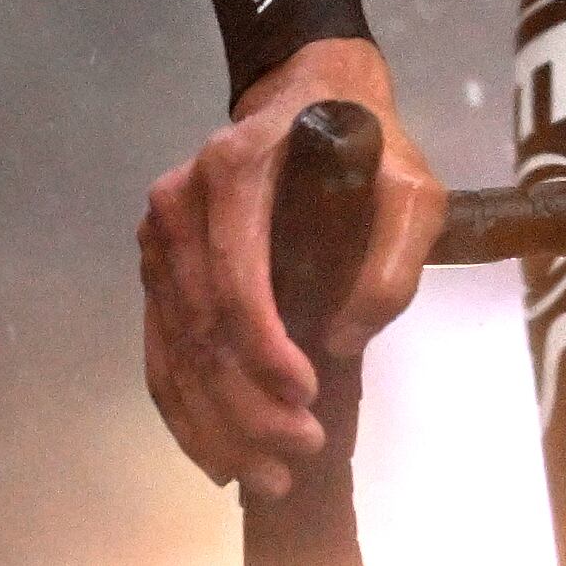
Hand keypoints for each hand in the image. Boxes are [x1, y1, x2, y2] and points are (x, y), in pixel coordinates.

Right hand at [137, 37, 445, 496]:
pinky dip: (186, 411)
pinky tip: (219, 453)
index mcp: (233, 169)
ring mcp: (158, 238)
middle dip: (246, 404)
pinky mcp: (155, 270)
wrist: (311, 94)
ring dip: (216, 423)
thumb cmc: (364, 139)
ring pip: (175, 351)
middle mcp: (179, 202)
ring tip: (267, 470)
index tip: (307, 393)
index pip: (236, 278)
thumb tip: (343, 338)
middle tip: (299, 450)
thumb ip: (393, 260)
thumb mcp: (410, 187)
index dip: (266, 349)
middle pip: (200, 328)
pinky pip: (160, 352)